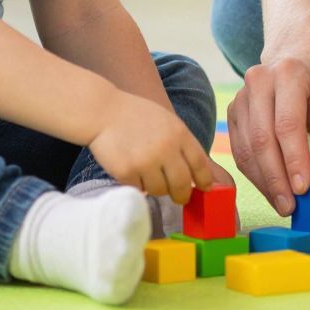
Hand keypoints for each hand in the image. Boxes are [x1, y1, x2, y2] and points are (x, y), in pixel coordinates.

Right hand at [87, 91, 216, 202]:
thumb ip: (182, 144)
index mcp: (179, 134)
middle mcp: (166, 148)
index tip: (205, 189)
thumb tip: (198, 173)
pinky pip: (139, 189)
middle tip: (179, 197)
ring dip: (156, 188)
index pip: (200, 164)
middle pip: (182, 184)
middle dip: (182, 195)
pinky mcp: (126, 172)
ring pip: (160, 190)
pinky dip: (137, 185)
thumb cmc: (137, 116)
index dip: (205, 180)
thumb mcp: (168, 122)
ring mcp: (146, 161)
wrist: (103, 111)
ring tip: (148, 176)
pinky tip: (132, 171)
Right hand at [226, 42, 309, 215]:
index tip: (303, 190)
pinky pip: (240, 150)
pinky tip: (270, 190)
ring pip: (247, 148)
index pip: (287, 125)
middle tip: (291, 207)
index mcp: (289, 74)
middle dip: (276, 178)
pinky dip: (254, 174)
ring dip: (264, 181)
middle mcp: (259, 81)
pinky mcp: (232, 113)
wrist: (294, 56)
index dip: (293, 160)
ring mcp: (240, 96)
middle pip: (262, 139)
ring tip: (283, 204)